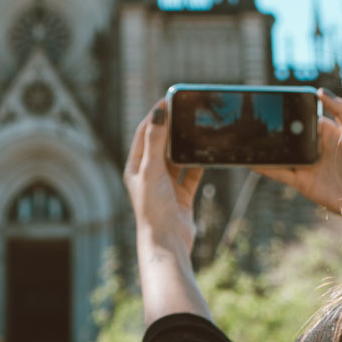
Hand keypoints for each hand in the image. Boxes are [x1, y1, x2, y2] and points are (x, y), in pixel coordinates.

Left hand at [123, 102, 203, 255]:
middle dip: (173, 128)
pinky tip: (207, 153)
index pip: (143, 133)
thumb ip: (156, 140)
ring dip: (186, 145)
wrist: (167, 243)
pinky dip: (199, 164)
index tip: (168, 98)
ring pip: (178, 158)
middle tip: (186, 110)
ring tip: (197, 128)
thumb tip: (158, 111)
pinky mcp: (182, 195)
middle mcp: (149, 175)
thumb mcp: (152, 170)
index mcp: (135, 168)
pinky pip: (192, 173)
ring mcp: (166, 185)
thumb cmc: (153, 208)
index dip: (155, 115)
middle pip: (162, 144)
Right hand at [255, 88, 341, 217]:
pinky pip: (280, 173)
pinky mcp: (302, 183)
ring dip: (266, 148)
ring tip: (247, 139)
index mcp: (329, 133)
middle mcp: (316, 148)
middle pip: (290, 136)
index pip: (305, 119)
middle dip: (275, 130)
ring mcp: (308, 166)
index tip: (275, 103)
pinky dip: (265, 167)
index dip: (291, 112)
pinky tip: (251, 161)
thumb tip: (319, 90)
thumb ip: (340, 108)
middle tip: (255, 121)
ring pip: (282, 154)